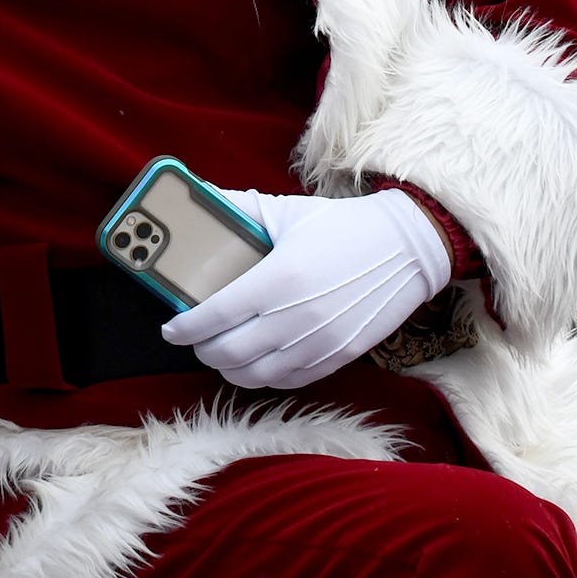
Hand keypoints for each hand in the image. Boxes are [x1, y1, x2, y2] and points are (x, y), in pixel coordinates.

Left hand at [158, 188, 451, 390]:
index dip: (184, 328)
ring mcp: (319, 343)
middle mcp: (296, 318)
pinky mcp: (339, 358)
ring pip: (255, 376)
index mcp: (278, 279)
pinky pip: (288, 381)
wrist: (406, 248)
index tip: (170, 329)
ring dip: (229, 368)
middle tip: (195, 338)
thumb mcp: (286, 211)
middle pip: (228, 353)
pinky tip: (256, 362)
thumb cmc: (341, 225)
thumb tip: (196, 196)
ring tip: (222, 352)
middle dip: (202, 348)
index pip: (214, 316)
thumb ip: (237, 208)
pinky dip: (264, 377)